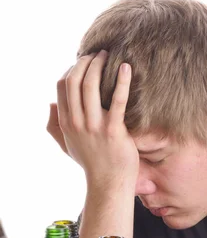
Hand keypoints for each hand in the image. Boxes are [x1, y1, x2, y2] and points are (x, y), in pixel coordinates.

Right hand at [47, 50, 138, 186]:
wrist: (109, 183)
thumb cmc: (92, 163)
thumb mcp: (67, 145)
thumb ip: (55, 126)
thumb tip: (50, 105)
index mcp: (66, 123)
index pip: (62, 86)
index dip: (71, 69)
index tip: (83, 62)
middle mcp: (78, 122)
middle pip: (74, 81)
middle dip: (85, 62)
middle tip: (98, 54)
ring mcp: (95, 126)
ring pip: (91, 86)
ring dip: (99, 65)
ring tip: (109, 55)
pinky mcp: (114, 131)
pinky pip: (118, 100)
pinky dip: (122, 81)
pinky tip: (126, 67)